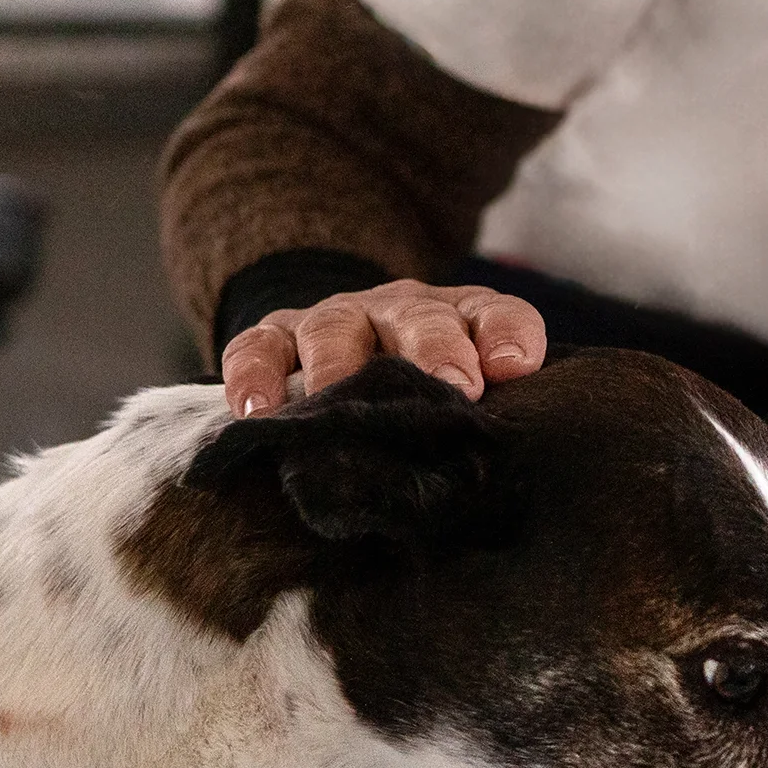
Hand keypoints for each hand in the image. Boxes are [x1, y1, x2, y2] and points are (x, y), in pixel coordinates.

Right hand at [222, 280, 547, 417]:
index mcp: (461, 319)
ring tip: (338, 398)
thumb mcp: (467, 394)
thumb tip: (495, 456)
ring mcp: (336, 321)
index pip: (495, 315)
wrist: (350, 350)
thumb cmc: (424, 394)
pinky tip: (257, 411)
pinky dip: (254, 376)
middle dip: (434, 348)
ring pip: (335, 329)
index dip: (506, 336)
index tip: (513, 368)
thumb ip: (487, 417)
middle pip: (419, 318)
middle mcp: (401, 310)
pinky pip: (258, 349)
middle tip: (451, 383)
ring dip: (339, 365)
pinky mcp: (276, 338)